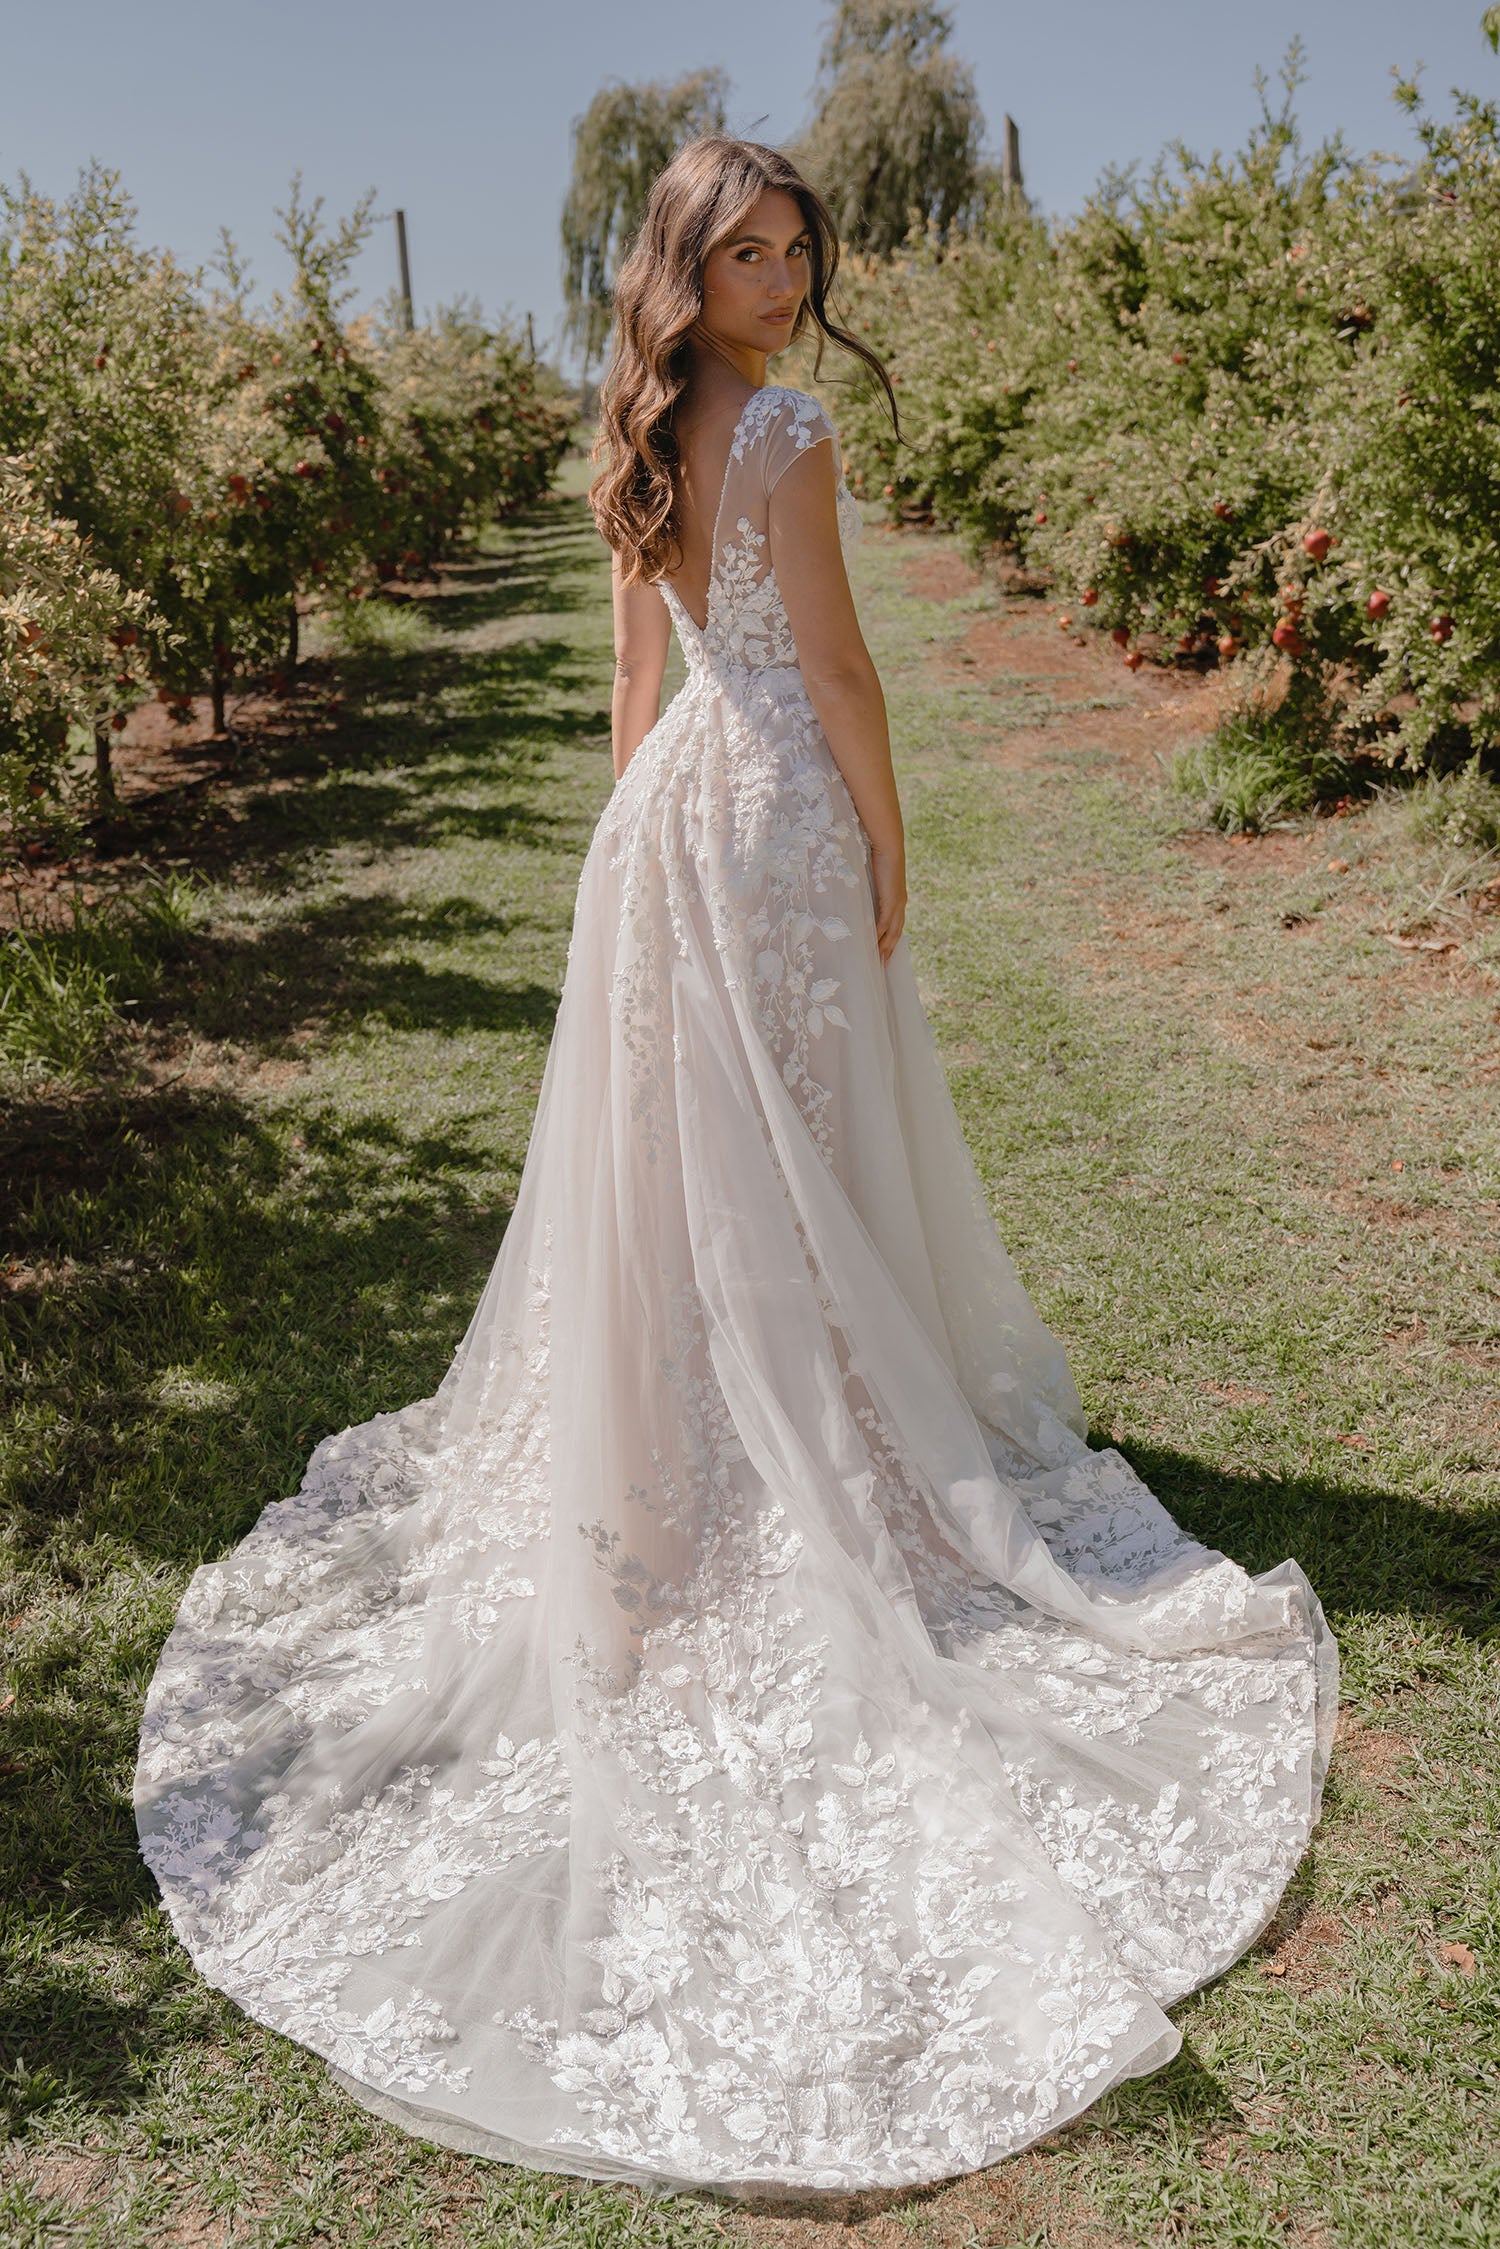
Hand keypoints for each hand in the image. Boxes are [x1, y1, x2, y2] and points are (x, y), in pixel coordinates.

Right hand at [871, 841, 906, 963]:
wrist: (888, 846)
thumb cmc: (879, 857)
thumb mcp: (874, 878)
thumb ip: (870, 889)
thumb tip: (858, 896)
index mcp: (898, 900)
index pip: (895, 926)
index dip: (890, 941)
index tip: (885, 955)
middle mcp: (900, 905)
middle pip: (896, 934)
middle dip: (889, 951)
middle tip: (882, 967)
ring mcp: (897, 904)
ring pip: (892, 932)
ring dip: (885, 948)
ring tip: (878, 962)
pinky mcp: (890, 901)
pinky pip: (884, 923)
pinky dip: (879, 935)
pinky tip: (873, 945)